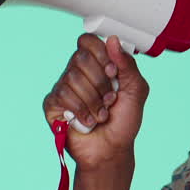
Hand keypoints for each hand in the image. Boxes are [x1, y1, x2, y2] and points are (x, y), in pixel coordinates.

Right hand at [42, 34, 148, 167]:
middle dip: (101, 82)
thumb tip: (112, 40)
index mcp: (96, 64)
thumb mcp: (136, 90)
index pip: (88, 41)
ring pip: (72, 78)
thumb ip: (128, 64)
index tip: (113, 73)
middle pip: (80, 58)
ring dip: (93, 101)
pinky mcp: (53, 104)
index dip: (101, 55)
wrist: (112, 149)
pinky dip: (81, 110)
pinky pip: (62, 95)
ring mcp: (63, 87)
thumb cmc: (124, 121)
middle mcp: (77, 72)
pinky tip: (87, 121)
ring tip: (101, 115)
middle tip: (110, 99)